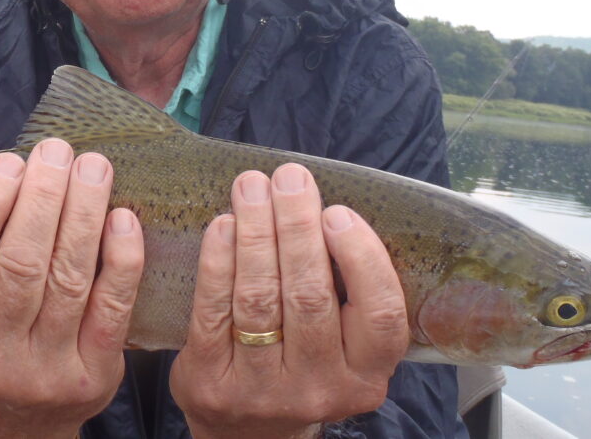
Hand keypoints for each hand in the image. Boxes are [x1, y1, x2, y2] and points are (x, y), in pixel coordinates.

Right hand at [0, 139, 144, 438]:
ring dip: (84, 213)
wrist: (13, 426)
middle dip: (43, 197)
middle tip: (57, 152)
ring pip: (68, 279)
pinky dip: (121, 259)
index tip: (8, 162)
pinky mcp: (92, 376)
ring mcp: (42, 371)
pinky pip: (111, 309)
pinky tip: (123, 218)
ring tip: (93, 167)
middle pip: (19, 263)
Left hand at [170, 163, 408, 438]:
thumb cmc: (304, 366)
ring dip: (255, 234)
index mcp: (365, 376)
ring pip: (259, 300)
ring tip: (252, 188)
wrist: (250, 434)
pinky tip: (222, 226)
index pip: (379, 315)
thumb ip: (348, 293)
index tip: (338, 212)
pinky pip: (213, 312)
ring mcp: (262, 390)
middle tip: (289, 177)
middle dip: (297, 227)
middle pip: (310, 297)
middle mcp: (319, 388)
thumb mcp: (345, 348)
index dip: (361, 259)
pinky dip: (217, 263)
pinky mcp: (211, 383)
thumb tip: (326, 204)